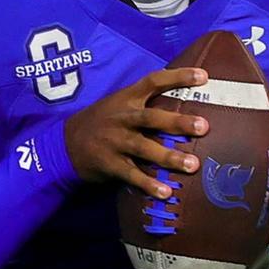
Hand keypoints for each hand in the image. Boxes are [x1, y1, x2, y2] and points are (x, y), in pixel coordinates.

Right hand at [65, 68, 209, 198]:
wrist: (64, 144)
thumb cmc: (102, 122)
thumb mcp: (119, 104)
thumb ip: (145, 103)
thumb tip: (184, 102)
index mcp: (126, 99)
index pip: (153, 81)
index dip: (178, 77)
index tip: (203, 76)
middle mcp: (122, 118)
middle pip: (152, 118)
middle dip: (177, 122)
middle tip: (204, 126)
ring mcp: (115, 142)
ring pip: (144, 148)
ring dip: (169, 157)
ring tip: (192, 165)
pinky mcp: (109, 164)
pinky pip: (131, 175)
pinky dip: (148, 184)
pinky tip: (166, 192)